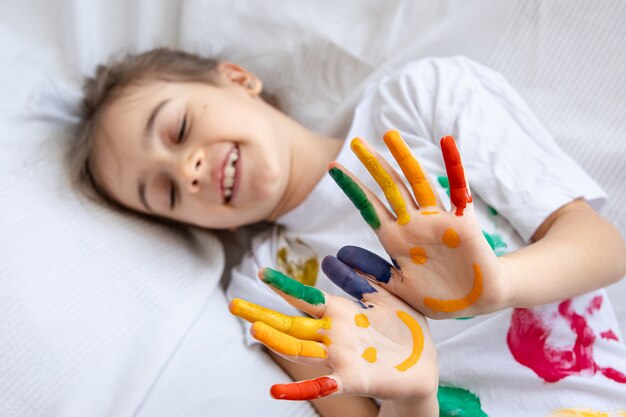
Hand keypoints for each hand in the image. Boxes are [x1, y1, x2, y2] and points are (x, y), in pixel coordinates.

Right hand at [228, 266, 437, 403]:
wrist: (424, 368)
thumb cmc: (405, 330)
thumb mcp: (386, 296)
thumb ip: (363, 276)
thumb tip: (334, 257)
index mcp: (340, 313)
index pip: (305, 298)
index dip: (283, 286)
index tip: (261, 273)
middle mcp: (334, 335)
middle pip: (291, 324)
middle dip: (263, 314)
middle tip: (234, 305)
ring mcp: (340, 358)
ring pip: (301, 349)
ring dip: (277, 341)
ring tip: (255, 330)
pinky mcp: (353, 379)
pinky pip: (323, 385)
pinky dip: (298, 390)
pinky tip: (274, 391)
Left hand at [327, 131, 507, 318]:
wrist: (478, 303)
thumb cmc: (438, 297)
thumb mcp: (399, 290)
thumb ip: (372, 275)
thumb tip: (338, 258)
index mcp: (396, 239)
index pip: (369, 206)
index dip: (352, 187)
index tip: (333, 168)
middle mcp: (414, 223)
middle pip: (390, 186)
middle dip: (372, 164)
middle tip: (355, 140)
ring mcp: (437, 220)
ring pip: (417, 182)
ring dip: (404, 158)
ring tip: (389, 134)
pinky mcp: (463, 222)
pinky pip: (459, 189)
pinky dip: (454, 165)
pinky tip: (446, 142)